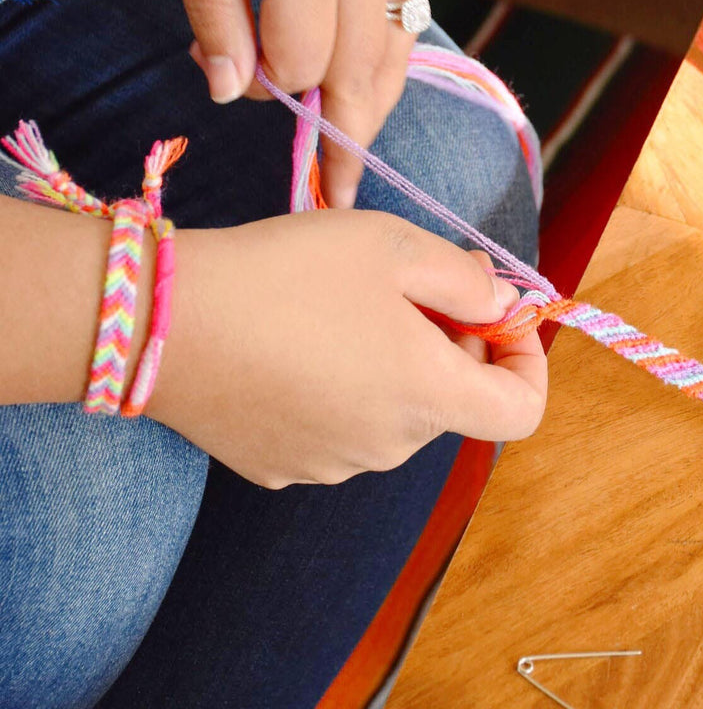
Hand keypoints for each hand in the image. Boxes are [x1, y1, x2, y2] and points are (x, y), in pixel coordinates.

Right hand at [145, 211, 546, 487]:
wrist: (163, 321)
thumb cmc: (289, 272)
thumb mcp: (393, 247)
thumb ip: (466, 278)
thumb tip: (500, 302)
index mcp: (427, 395)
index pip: (521, 411)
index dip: (528, 361)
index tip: (501, 319)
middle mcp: (389, 446)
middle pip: (451, 401)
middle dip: (449, 345)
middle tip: (408, 289)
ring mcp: (332, 465)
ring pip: (395, 413)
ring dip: (394, 367)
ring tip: (342, 312)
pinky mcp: (282, 467)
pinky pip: (341, 428)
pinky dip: (343, 391)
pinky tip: (298, 347)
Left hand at [161, 0, 418, 207]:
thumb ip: (213, 1)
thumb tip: (233, 90)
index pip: (300, 60)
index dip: (271, 88)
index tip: (245, 83)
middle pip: (362, 76)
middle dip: (342, 138)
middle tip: (331, 196)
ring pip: (398, 56)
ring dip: (375, 111)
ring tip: (355, 154)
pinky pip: (411, 19)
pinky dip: (391, 64)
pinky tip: (371, 80)